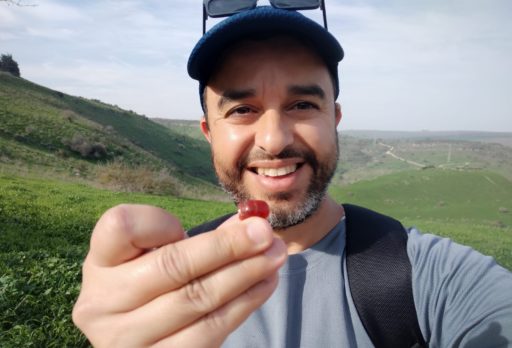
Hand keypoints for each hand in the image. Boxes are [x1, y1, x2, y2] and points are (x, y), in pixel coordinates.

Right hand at [73, 204, 286, 346]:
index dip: (161, 221)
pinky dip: (242, 305)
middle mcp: (101, 303)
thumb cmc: (157, 278)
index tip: (188, 223)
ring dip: (244, 275)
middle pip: (171, 266)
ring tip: (275, 256)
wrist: (142, 331)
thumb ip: (201, 237)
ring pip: (195, 300)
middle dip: (228, 246)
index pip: (120, 226)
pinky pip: (206, 334)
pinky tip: (264, 284)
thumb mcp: (164, 252)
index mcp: (99, 262)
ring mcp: (124, 340)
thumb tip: (253, 223)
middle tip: (266, 232)